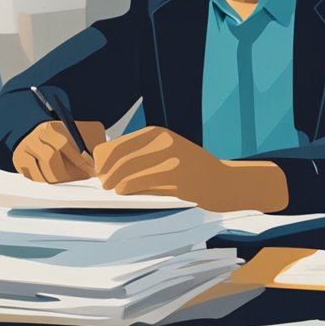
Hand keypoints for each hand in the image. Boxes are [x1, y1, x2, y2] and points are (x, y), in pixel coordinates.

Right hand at [13, 120, 105, 182]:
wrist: (36, 135)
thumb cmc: (63, 138)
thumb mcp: (79, 132)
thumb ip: (91, 141)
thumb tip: (99, 159)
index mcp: (51, 127)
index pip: (64, 143)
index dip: (79, 159)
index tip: (90, 170)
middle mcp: (36, 136)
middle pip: (50, 158)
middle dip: (68, 172)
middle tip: (79, 177)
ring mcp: (26, 148)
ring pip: (42, 171)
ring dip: (58, 178)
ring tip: (66, 177)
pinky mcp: (20, 160)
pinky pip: (34, 177)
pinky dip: (45, 180)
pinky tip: (52, 176)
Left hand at [94, 127, 288, 211]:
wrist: (225, 181)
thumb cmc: (194, 170)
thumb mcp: (169, 151)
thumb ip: (143, 156)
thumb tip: (110, 168)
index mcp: (158, 134)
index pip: (118, 144)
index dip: (103, 159)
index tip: (99, 170)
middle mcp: (163, 143)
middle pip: (119, 157)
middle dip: (106, 172)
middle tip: (103, 183)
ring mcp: (170, 160)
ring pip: (128, 171)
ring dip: (114, 181)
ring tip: (111, 188)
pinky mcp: (175, 179)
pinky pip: (142, 183)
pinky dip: (128, 188)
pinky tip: (123, 191)